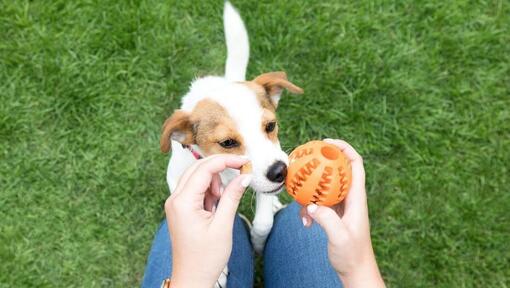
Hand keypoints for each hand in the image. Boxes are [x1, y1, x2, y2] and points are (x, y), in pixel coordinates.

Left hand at [165, 154, 251, 287]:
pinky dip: (209, 192)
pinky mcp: (181, 208)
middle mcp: (175, 199)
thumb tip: (243, 176)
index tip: (244, 160)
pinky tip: (215, 207)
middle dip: (220, 169)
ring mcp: (176, 203)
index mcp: (183, 202)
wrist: (192, 279)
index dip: (226, 161)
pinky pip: (195, 189)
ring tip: (221, 204)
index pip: (205, 169)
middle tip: (240, 173)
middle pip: (198, 168)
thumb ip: (232, 197)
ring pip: (197, 177)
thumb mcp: (223, 225)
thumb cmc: (205, 258)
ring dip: (214, 183)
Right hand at [300, 139, 384, 287]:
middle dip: (322, 162)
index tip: (326, 143)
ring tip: (298, 197)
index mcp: (357, 198)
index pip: (355, 164)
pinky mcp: (334, 215)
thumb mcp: (340, 237)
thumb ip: (327, 219)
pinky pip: (319, 203)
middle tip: (305, 157)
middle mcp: (350, 198)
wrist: (355, 270)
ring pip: (325, 187)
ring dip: (311, 191)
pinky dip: (309, 208)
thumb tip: (311, 205)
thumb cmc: (352, 255)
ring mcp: (342, 206)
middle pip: (338, 170)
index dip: (344, 149)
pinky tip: (304, 221)